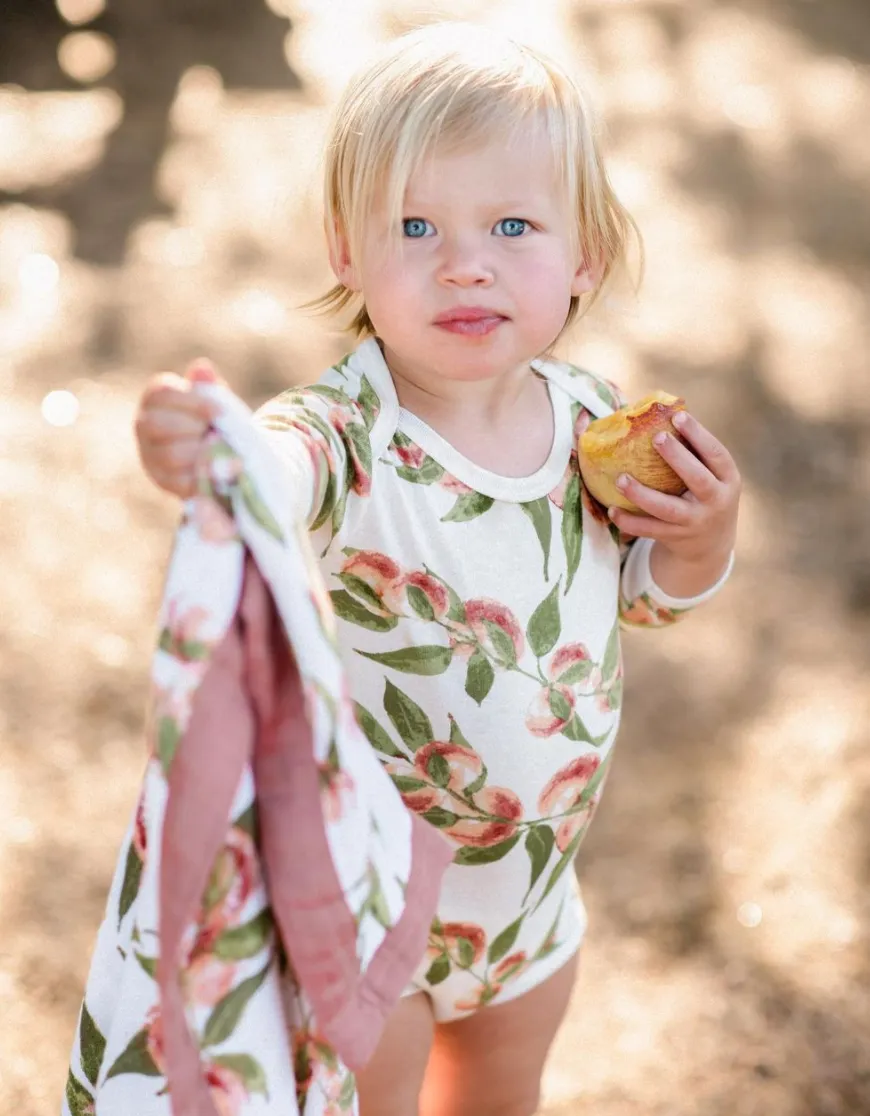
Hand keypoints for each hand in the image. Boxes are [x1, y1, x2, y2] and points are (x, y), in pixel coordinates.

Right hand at [134, 359, 221, 497]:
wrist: (221, 452)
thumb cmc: (215, 419)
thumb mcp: (215, 400)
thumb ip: (208, 387)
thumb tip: (202, 368)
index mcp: (155, 397)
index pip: (163, 394)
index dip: (194, 402)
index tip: (221, 411)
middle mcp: (144, 424)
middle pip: (157, 424)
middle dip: (193, 428)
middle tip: (217, 433)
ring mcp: (149, 454)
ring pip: (168, 455)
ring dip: (200, 453)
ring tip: (221, 450)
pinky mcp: (162, 480)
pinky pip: (178, 480)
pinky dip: (201, 475)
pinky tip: (220, 470)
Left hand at [608, 410, 740, 588]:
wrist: (712, 545)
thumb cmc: (705, 496)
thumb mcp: (713, 477)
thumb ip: (694, 454)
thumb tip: (657, 415)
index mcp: (728, 480)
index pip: (716, 454)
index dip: (698, 434)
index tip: (678, 415)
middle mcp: (716, 501)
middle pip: (697, 478)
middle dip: (677, 457)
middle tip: (656, 438)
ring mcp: (695, 522)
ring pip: (667, 509)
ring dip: (642, 494)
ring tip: (621, 479)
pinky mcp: (676, 538)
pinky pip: (649, 530)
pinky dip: (629, 521)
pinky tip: (612, 510)